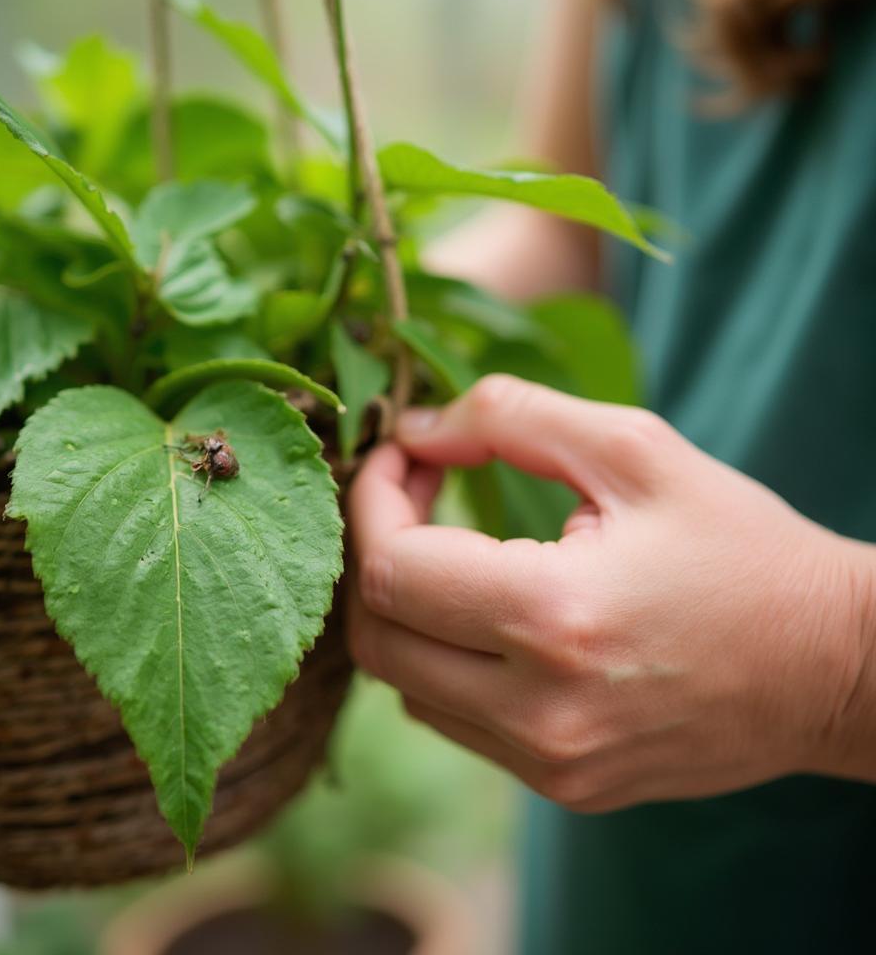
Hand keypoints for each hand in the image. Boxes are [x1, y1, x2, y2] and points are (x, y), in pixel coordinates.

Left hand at [347, 375, 875, 810]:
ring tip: (455, 546)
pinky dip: (444, 658)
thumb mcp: (634, 449)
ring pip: (404, 682)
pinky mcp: (561, 787)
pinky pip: (453, 719)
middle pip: (376, 636)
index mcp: (555, 618)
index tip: (403, 454)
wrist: (833, 667)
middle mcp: (539, 711)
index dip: (374, 500)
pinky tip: (489, 611)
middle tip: (419, 491)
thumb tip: (414, 429)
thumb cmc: (740, 547)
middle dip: (377, 550)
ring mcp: (548, 762)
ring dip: (407, 606)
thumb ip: (510, 417)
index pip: (390, 570)